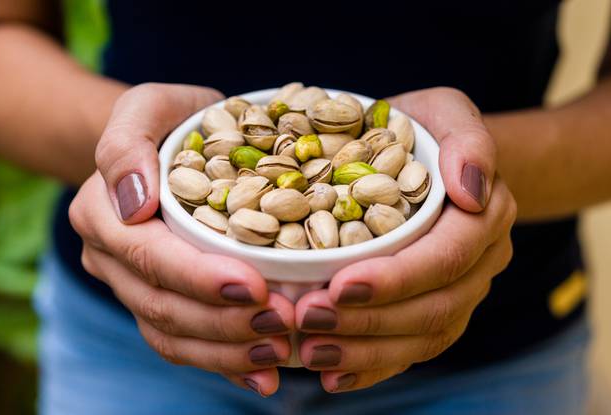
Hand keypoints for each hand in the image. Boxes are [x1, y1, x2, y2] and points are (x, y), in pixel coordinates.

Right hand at [70, 83, 294, 396]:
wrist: (170, 144)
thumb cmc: (168, 119)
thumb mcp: (147, 106)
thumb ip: (126, 143)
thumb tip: (131, 201)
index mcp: (102, 213)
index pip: (148, 256)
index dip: (199, 277)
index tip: (253, 286)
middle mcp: (111, 258)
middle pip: (161, 305)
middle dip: (223, 322)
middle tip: (283, 323)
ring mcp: (133, 287)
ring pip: (172, 335)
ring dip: (227, 351)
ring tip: (280, 352)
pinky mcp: (161, 302)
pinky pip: (185, 343)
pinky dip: (224, 362)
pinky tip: (263, 372)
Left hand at [295, 87, 516, 392]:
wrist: (426, 158)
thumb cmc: (425, 130)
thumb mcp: (445, 111)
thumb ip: (467, 140)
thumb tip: (471, 190)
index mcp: (484, 216)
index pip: (445, 257)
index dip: (396, 278)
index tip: (340, 285)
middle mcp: (478, 263)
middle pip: (433, 307)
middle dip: (369, 321)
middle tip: (307, 320)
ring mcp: (458, 293)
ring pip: (421, 338)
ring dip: (364, 351)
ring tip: (310, 352)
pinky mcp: (433, 312)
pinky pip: (411, 350)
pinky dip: (372, 368)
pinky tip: (333, 376)